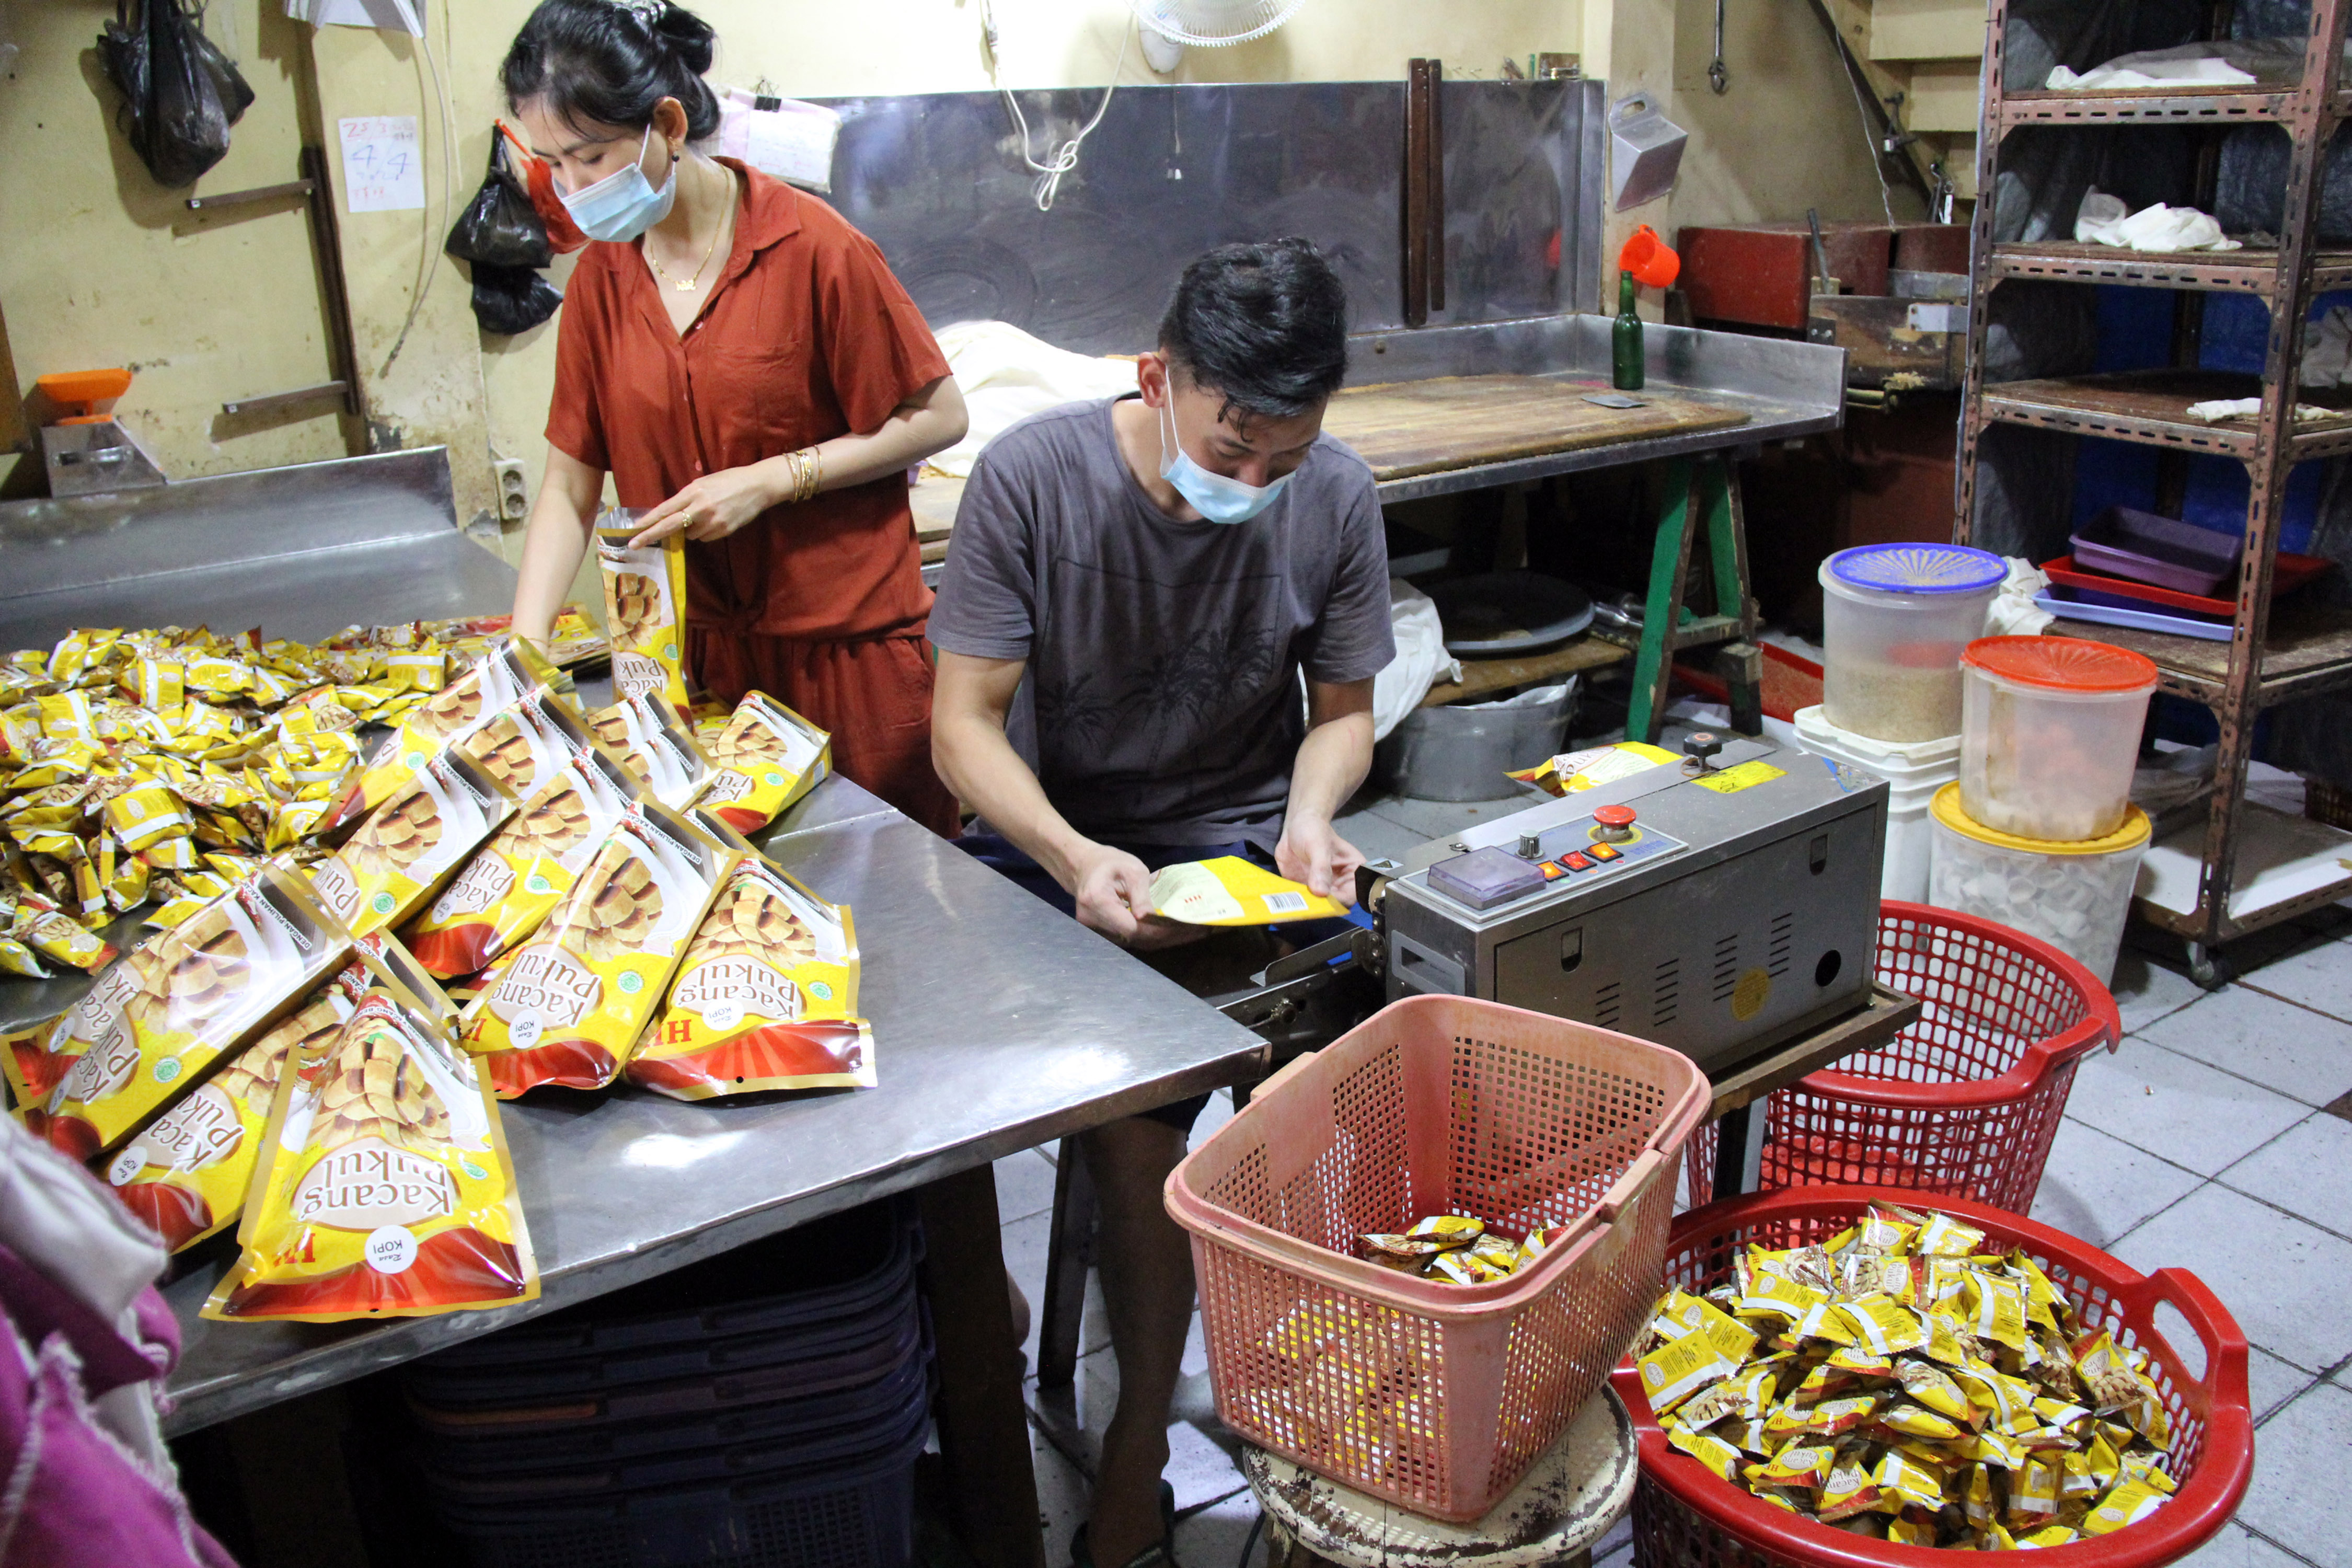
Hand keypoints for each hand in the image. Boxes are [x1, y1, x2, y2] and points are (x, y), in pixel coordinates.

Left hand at [628, 464, 783, 545]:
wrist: (758, 486)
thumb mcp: (704, 483)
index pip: (665, 509)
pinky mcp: (723, 530)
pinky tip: (717, 519)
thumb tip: (671, 515)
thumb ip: (687, 498)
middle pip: (669, 525)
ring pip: (690, 535)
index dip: (648, 520)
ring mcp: (712, 521)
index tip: (634, 529)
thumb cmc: (730, 480)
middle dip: (649, 535)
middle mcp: (700, 507)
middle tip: (634, 545)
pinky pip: (704, 537)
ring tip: (707, 515)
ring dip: (691, 529)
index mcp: (693, 491)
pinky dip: (705, 532)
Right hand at [1065, 842, 1204, 949]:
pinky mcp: (1100, 933)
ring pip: (1132, 942)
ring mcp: (1093, 929)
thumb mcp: (1130, 869)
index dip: (1156, 931)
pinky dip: (1148, 936)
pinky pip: (1127, 939)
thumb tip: (1150, 918)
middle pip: (1133, 939)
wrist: (1082, 866)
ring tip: (1186, 932)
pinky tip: (1168, 931)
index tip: (1181, 927)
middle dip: (1164, 937)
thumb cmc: (1107, 862)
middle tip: (1193, 931)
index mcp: (1097, 901)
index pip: (1131, 928)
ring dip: (1159, 939)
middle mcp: (1091, 921)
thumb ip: (1141, 894)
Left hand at [1276, 814, 1363, 906]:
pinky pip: (1302, 903)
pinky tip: (1286, 901)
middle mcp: (1340, 884)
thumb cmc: (1313, 830)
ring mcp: (1323, 889)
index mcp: (1353, 872)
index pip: (1352, 894)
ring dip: (1306, 907)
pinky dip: (1294, 904)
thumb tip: (1321, 892)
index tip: (1323, 899)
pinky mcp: (1306, 892)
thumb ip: (1321, 868)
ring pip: (1318, 907)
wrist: (1295, 826)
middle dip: (1321, 907)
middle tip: (1306, 902)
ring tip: (1294, 902)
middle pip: (1336, 905)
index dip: (1340, 900)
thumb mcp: (1318, 846)